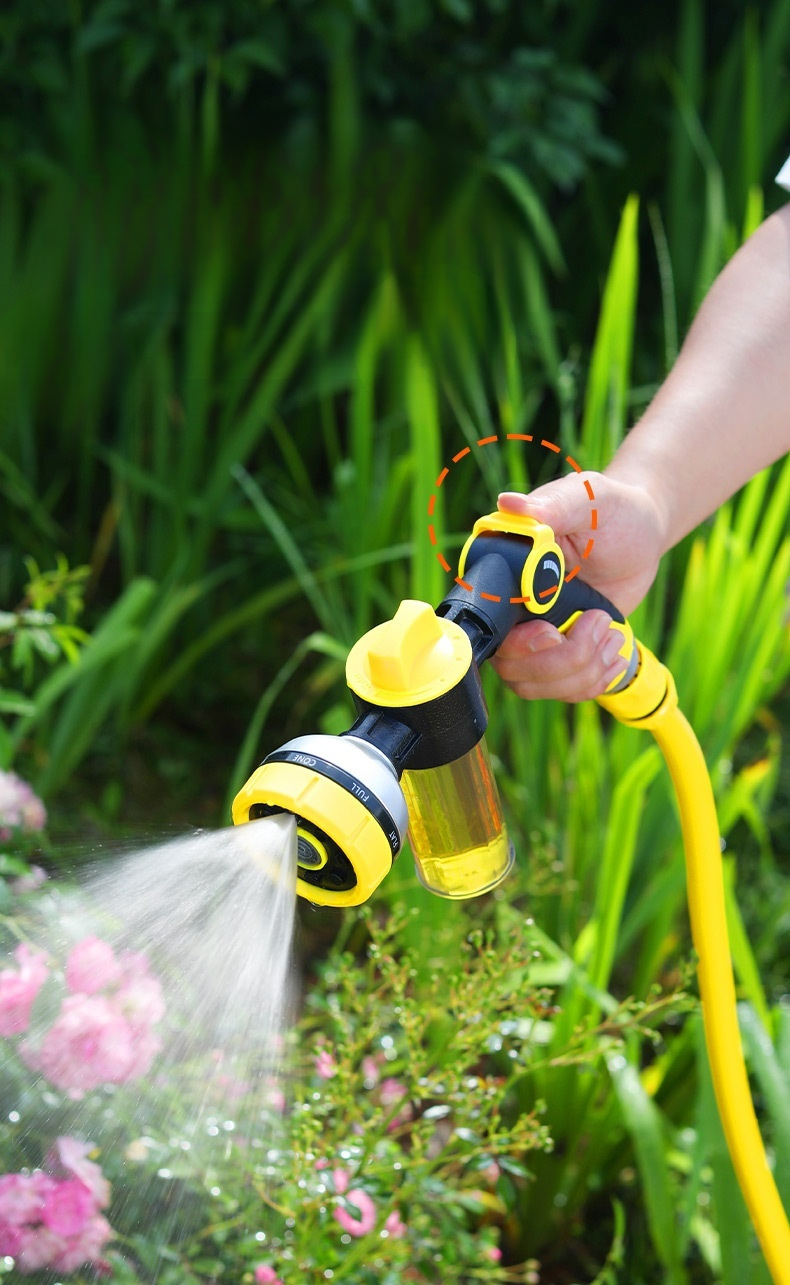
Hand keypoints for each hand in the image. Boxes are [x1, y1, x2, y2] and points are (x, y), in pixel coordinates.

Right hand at [489, 471, 665, 701]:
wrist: (642, 533)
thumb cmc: (613, 510)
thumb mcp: (588, 498)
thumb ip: (553, 503)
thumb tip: (510, 505)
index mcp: (504, 571)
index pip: (486, 627)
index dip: (519, 643)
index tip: (552, 632)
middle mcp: (510, 609)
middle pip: (511, 667)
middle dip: (562, 659)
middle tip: (598, 623)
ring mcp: (533, 637)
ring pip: (533, 685)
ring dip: (583, 670)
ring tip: (610, 633)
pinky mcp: (559, 654)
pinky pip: (561, 691)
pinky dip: (593, 680)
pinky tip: (613, 650)